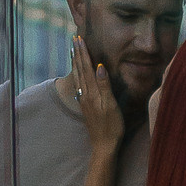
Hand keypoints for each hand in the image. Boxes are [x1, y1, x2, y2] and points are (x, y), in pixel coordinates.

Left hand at [70, 31, 124, 151]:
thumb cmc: (112, 126)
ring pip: (78, 77)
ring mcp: (84, 100)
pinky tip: (77, 74)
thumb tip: (99, 66)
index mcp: (92, 92)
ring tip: (73, 52)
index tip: (79, 39)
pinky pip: (79, 84)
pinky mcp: (86, 105)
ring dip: (76, 63)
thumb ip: (104, 85)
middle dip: (77, 54)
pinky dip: (77, 75)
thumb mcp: (111, 105)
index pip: (86, 67)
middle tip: (74, 39)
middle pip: (80, 70)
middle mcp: (85, 94)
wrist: (104, 145)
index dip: (83, 53)